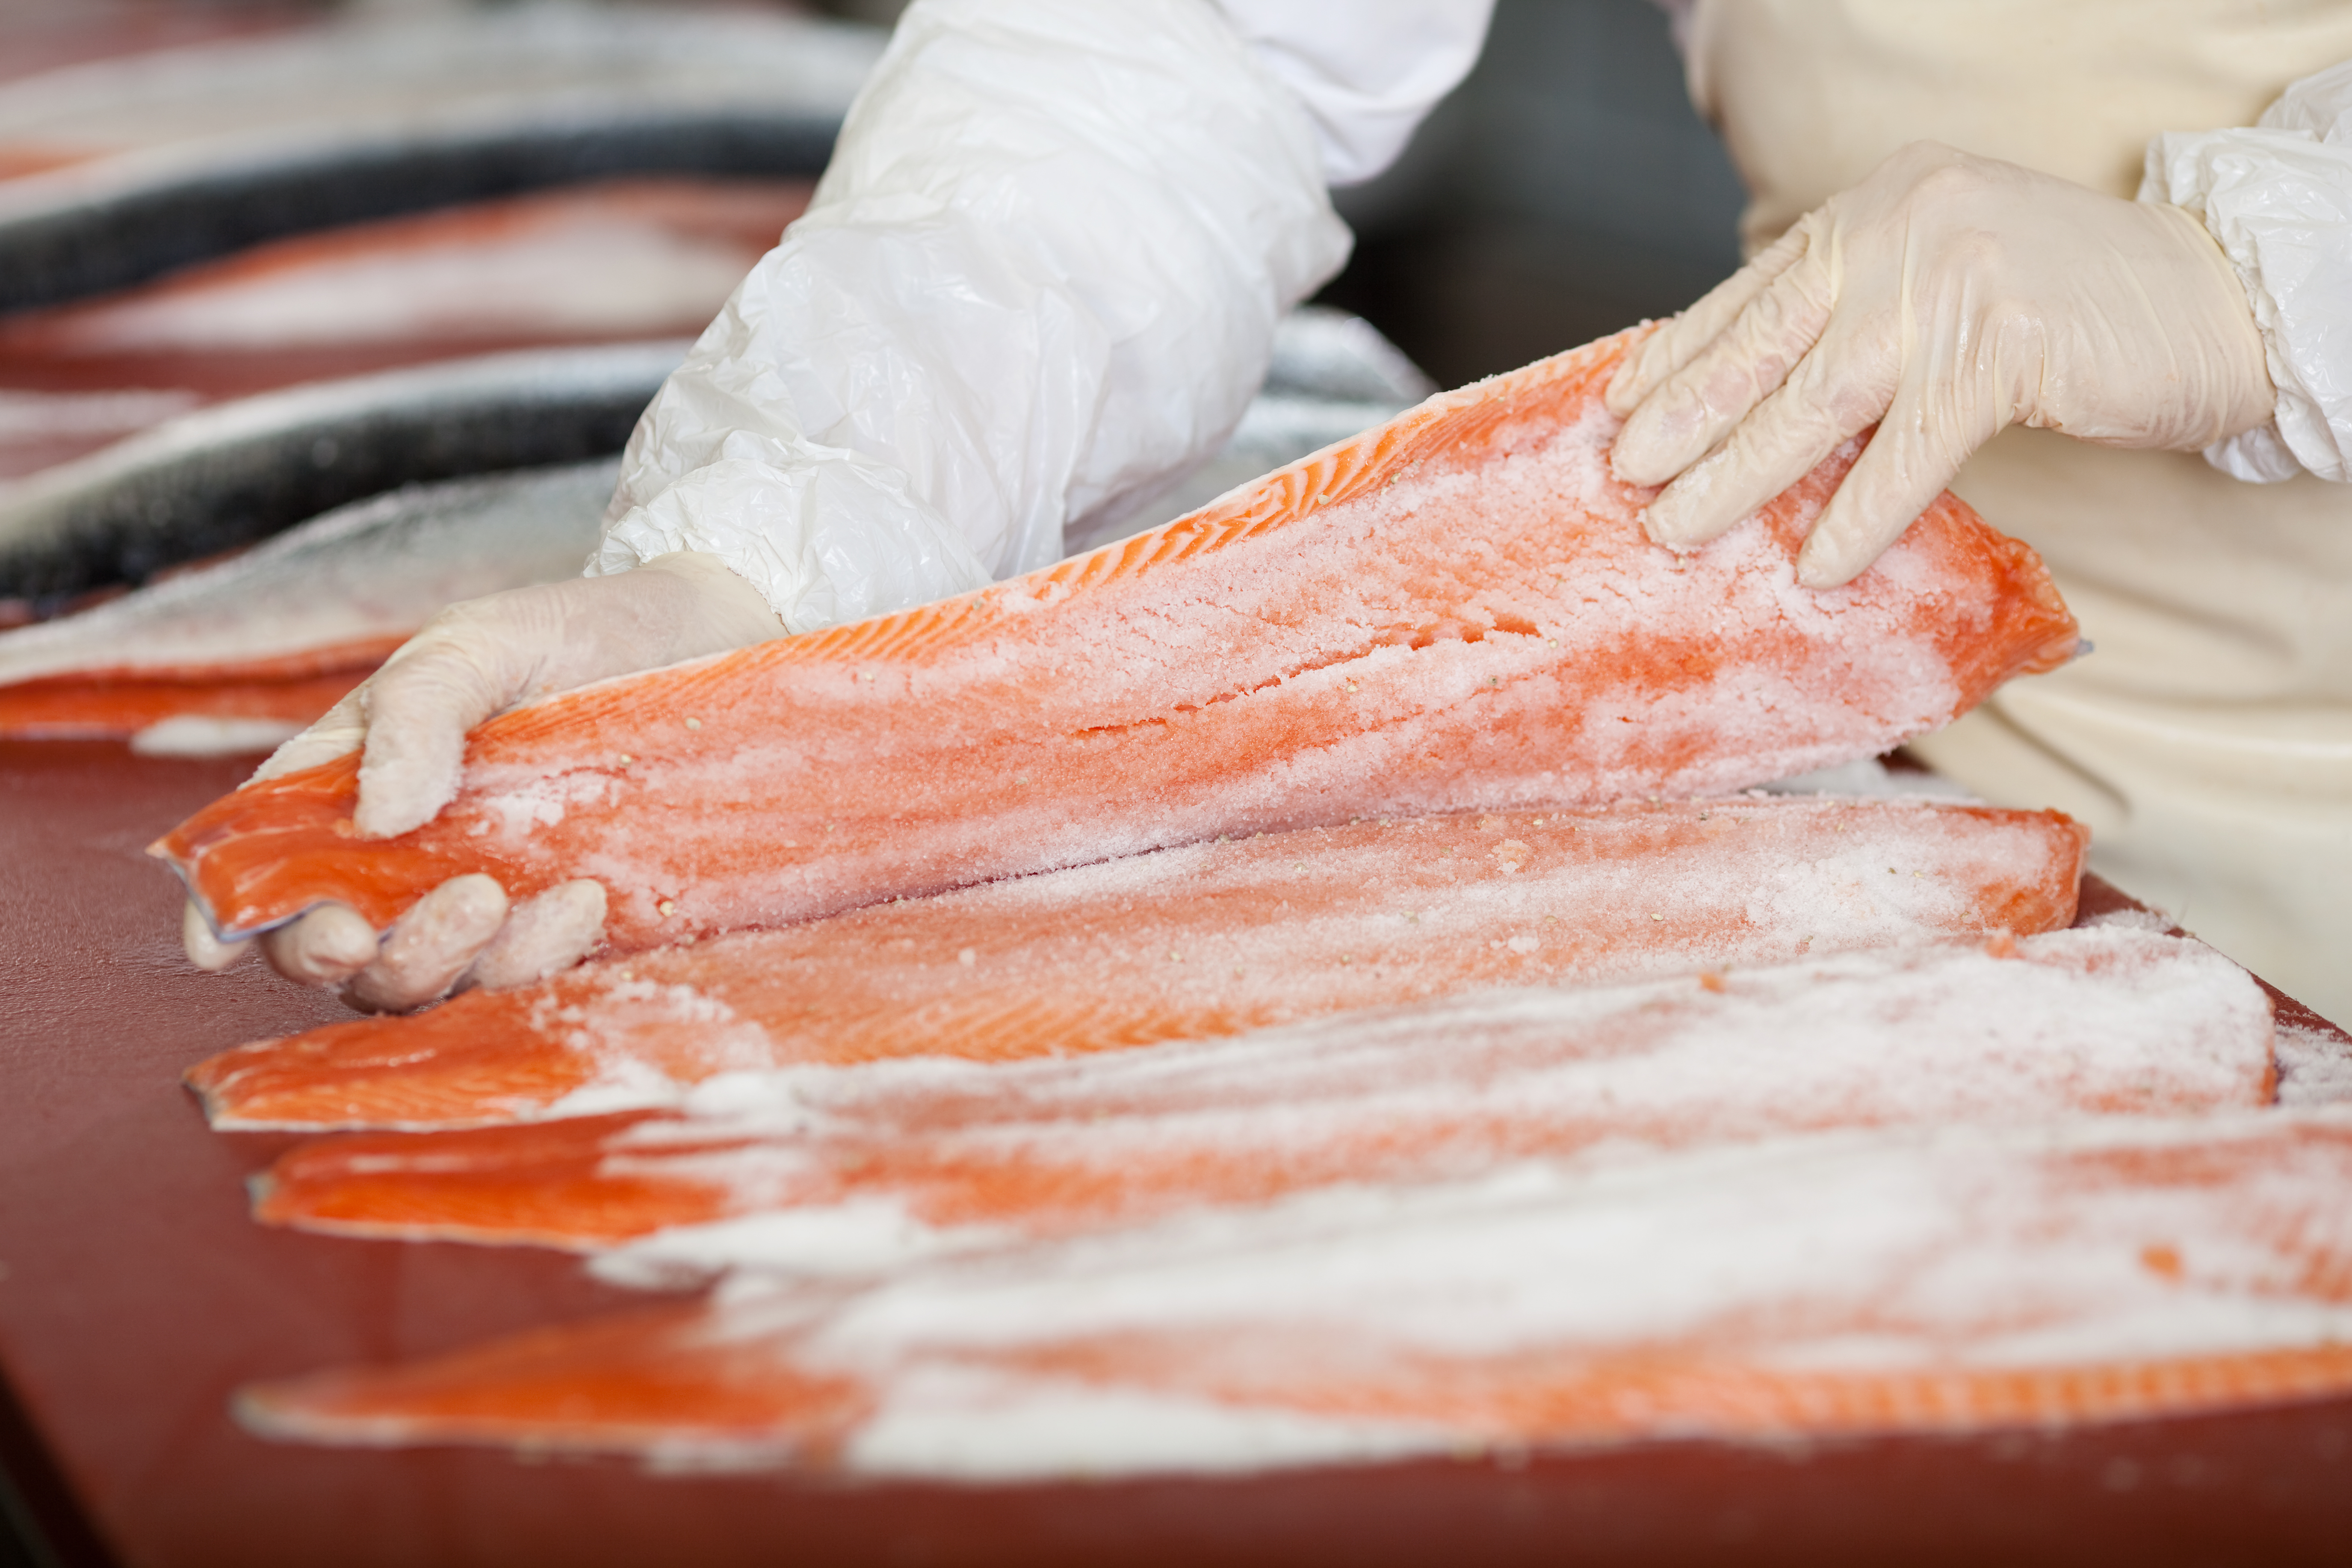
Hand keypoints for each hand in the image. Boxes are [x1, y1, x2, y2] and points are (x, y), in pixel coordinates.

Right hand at [183, 552, 782, 1007]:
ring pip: (420, 982)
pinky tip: (586, 903)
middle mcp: (400, 857)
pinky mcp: (557, 931)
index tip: (227, 943)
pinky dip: (539, 962)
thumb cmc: (584, 632)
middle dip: (361, 954)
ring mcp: (478, 901)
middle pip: (334, 948)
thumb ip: (415, 712)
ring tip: (541, 898)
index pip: (258, 857)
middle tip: (452, 904)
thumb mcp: (482, 642)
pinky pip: (518, 982)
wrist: (717, 646)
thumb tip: (377, 813)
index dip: (225, 910)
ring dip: (459, 962)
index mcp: (352, 780)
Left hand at [1605, 141, 2275, 586]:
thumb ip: (1856, 312)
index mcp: (1878, 205)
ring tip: (1681, 528)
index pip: (1751, 290)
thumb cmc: (2072, 303)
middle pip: (1764, 344)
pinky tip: (1815, 565)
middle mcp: (1902, 227)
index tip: (1617, 406)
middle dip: (1683, 418)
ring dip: (1738, 476)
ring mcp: (1951, 282)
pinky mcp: (2005, 347)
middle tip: (1625, 478)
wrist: (2215, 298)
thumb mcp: (1943, 277)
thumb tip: (1750, 397)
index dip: (1678, 353)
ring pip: (1813, 402)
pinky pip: (1906, 453)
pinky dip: (1857, 516)